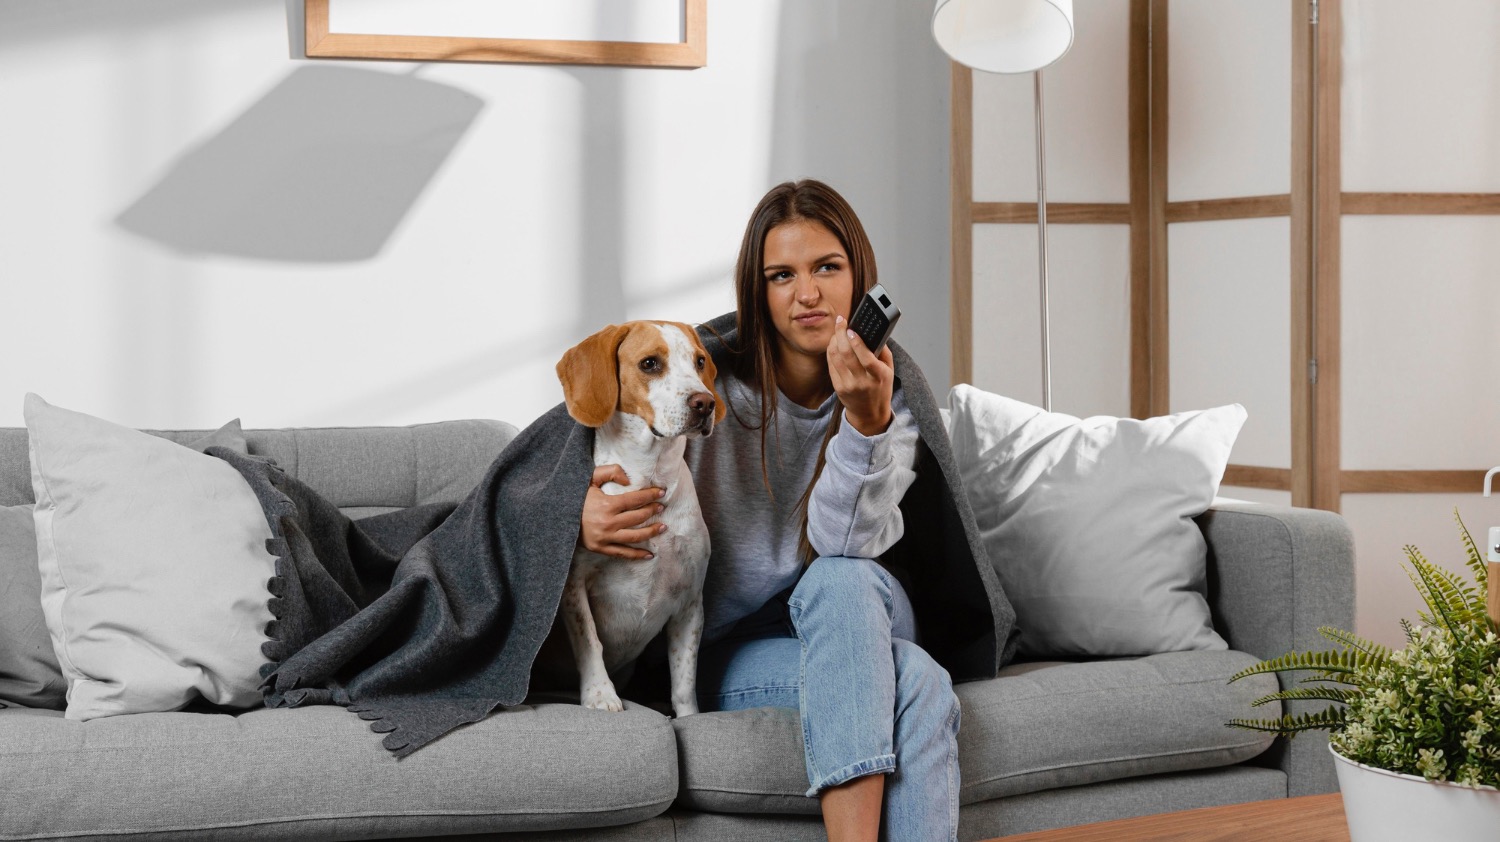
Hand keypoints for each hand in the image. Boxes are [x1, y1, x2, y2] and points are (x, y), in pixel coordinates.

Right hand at [579, 464, 665, 559]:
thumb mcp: (589, 478)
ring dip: (651, 532)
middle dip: (652, 511)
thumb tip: (628, 480)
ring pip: (634, 537)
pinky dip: (637, 555)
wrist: (556, 516)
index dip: (650, 495)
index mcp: (607, 505)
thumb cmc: (575, 495)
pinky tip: (650, 554)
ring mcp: (605, 538)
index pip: (635, 500)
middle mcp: (608, 523)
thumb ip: (610, 472)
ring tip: (662, 527)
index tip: (661, 492)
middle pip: (638, 518)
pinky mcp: (600, 548)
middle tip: (661, 507)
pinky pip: (623, 553)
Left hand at [827, 315, 894, 435]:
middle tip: (841, 322)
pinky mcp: (838, 388)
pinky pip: (831, 365)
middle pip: (846, 354)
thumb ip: (883, 352)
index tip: (852, 329)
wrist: (869, 413)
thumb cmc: (880, 388)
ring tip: (837, 331)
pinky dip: (831, 351)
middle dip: (841, 334)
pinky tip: (834, 343)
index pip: (866, 358)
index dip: (857, 342)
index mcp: (879, 376)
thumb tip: (872, 332)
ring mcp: (848, 386)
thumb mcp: (889, 371)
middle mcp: (862, 382)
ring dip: (834, 340)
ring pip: (835, 357)